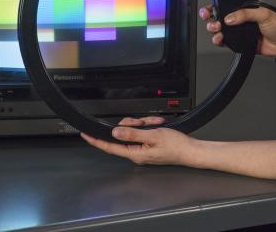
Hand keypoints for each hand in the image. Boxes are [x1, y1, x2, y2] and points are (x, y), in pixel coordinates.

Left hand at [80, 116, 197, 165]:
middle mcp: (136, 153)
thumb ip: (132, 134)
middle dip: (134, 124)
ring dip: (145, 124)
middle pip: (124, 133)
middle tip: (145, 123)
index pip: (110, 147)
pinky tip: (158, 126)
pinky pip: (143, 131)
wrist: (190, 150)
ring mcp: (142, 148)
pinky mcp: (148, 144)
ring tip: (156, 125)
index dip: (96, 141)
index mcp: (135, 153)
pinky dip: (151, 126)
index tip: (86, 135)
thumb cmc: (175, 146)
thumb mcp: (152, 136)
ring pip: (134, 130)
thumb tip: (115, 133)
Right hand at [199, 0, 275, 57]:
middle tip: (207, 14)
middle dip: (209, 13)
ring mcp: (238, 29)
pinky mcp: (238, 42)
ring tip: (216, 29)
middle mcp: (240, 17)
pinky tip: (220, 38)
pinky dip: (218, 40)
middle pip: (218, 13)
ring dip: (213, 27)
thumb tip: (229, 18)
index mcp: (245, 6)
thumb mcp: (263, 14)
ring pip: (218, 27)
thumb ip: (244, 14)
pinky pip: (224, 41)